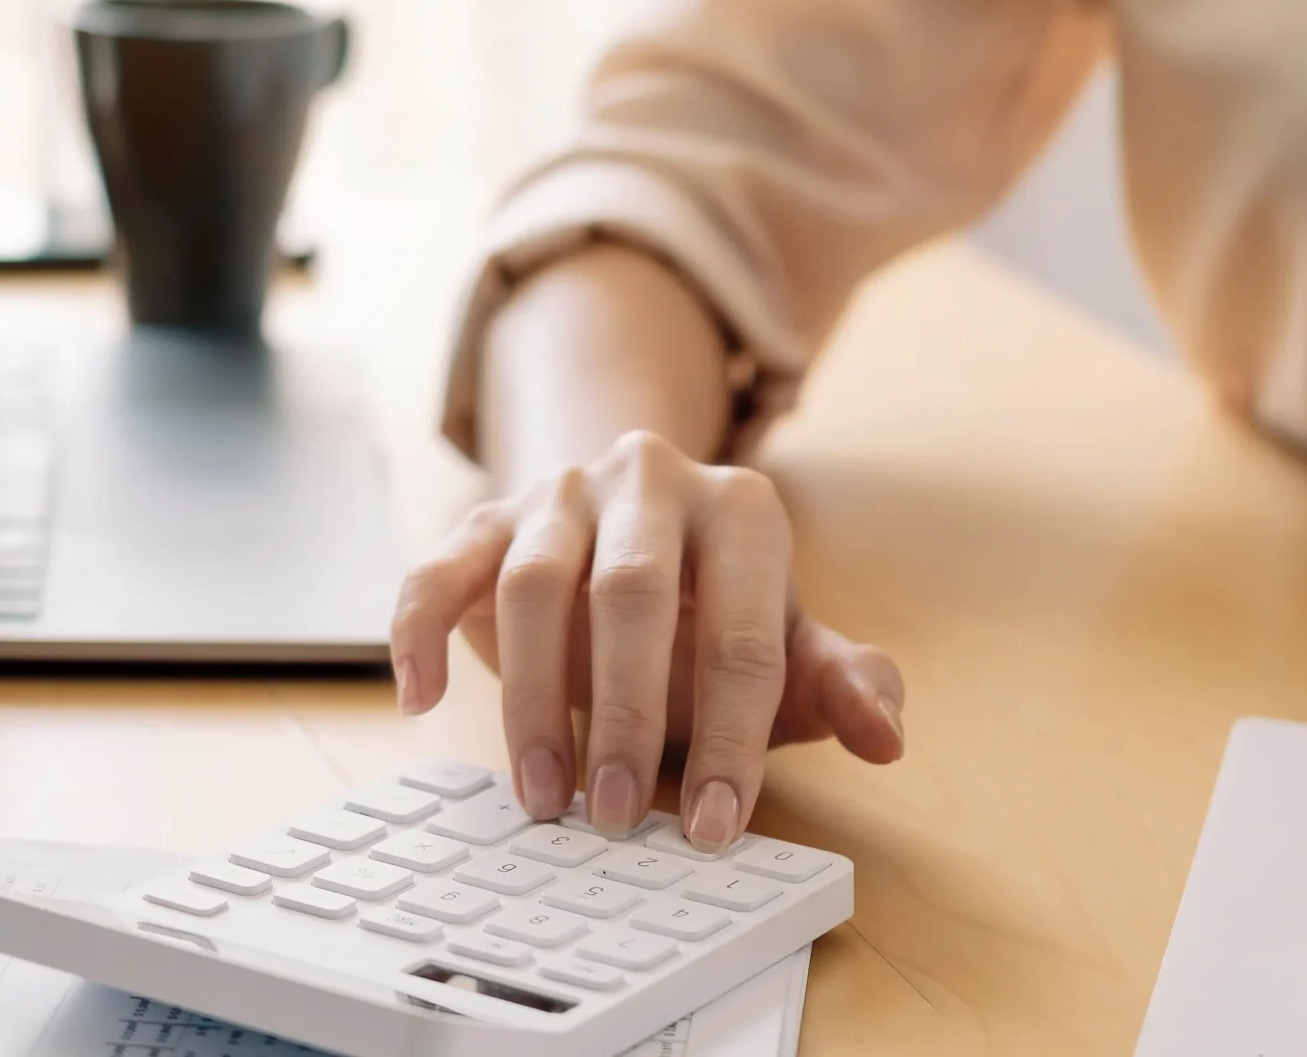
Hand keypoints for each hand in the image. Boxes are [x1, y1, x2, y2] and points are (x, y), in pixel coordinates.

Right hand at [389, 431, 905, 850]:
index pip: (743, 630)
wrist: (634, 529)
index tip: (719, 825)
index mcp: (740, 509)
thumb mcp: (793, 647)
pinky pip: (438, 567)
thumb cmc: (719, 610)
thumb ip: (844, 684)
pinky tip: (421, 703)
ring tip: (546, 798)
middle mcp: (649, 480)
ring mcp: (560, 493)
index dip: (735, 736)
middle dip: (626, 717)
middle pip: (627, 594)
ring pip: (532, 585)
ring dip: (535, 702)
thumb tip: (886, 737)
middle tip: (620, 818)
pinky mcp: (485, 518)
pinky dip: (420, 633)